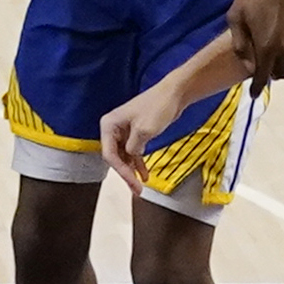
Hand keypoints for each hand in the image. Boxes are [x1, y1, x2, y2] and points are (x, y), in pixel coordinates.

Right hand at [97, 75, 194, 191]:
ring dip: (132, 170)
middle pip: (115, 156)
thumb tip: (130, 157)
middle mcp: (113, 128)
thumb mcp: (143, 131)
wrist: (174, 94)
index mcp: (108, 125)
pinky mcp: (135, 132)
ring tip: (140, 186)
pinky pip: (133, 151)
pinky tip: (144, 174)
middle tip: (136, 189)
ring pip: (124, 156)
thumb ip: (133, 148)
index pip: (109, 154)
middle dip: (125, 173)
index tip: (133, 183)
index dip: (121, 171)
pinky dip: (138, 162)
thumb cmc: (157, 107)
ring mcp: (124, 130)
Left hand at [223, 0, 283, 83]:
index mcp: (266, 46)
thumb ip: (240, 44)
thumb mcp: (236, 16)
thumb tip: (249, 65)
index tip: (254, 92)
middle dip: (273, 72)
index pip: (262, 76)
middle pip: (283, 73)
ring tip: (283, 53)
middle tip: (267, 64)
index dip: (256, 87)